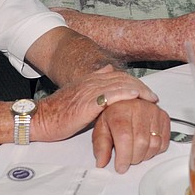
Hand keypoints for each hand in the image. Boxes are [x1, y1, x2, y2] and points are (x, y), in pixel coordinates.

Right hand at [31, 65, 157, 141]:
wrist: (41, 118)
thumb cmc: (57, 113)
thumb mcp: (77, 97)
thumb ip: (92, 92)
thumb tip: (107, 90)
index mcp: (90, 81)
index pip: (118, 76)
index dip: (134, 82)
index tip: (146, 91)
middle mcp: (91, 82)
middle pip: (122, 78)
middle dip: (140, 86)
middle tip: (153, 96)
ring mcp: (90, 91)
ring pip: (119, 84)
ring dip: (138, 89)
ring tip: (150, 97)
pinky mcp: (87, 103)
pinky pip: (110, 94)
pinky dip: (124, 93)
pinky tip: (135, 95)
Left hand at [92, 99, 169, 172]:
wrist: (128, 100)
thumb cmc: (114, 114)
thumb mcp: (101, 128)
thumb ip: (100, 146)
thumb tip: (102, 161)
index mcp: (120, 111)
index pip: (125, 138)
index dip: (123, 157)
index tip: (121, 166)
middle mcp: (138, 109)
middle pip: (141, 143)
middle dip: (134, 158)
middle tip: (127, 159)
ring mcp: (153, 112)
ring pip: (154, 144)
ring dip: (145, 155)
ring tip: (135, 151)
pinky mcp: (163, 117)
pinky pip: (164, 142)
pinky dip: (156, 150)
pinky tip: (146, 146)